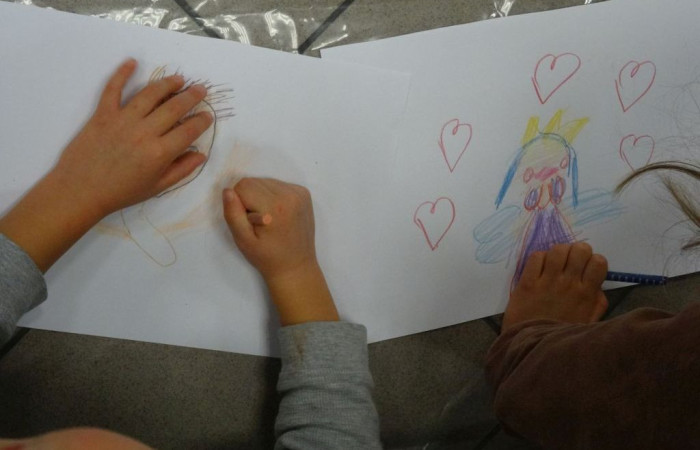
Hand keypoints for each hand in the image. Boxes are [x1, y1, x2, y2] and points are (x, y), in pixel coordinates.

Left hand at [0, 58, 212, 271]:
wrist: (80, 191)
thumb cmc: (121, 192)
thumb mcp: (156, 187)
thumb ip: (181, 170)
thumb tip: (200, 155)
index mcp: (160, 153)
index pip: (189, 131)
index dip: (201, 121)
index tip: (207, 115)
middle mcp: (145, 132)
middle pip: (174, 108)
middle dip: (191, 97)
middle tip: (201, 89)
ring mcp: (123, 120)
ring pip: (150, 94)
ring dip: (167, 84)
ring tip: (179, 79)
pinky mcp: (103, 114)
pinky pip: (113, 89)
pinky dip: (122, 73)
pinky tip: (132, 62)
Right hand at [223, 178, 338, 324]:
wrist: (296, 266)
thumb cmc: (267, 257)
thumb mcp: (243, 240)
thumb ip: (233, 214)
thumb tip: (228, 191)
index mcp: (274, 207)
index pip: (243, 186)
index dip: (239, 203)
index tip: (248, 221)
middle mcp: (290, 195)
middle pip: (254, 181)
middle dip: (250, 199)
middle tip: (258, 222)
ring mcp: (300, 193)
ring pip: (266, 181)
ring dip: (261, 196)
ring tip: (268, 219)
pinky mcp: (304, 193)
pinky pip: (278, 184)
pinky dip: (273, 196)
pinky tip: (278, 214)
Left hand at [502, 243, 608, 331]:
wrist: (532, 347)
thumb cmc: (561, 337)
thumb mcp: (589, 323)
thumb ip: (596, 303)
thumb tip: (596, 285)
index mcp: (586, 294)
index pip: (599, 261)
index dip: (593, 260)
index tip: (585, 268)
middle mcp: (569, 284)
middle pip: (579, 249)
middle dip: (577, 251)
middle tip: (570, 262)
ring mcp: (547, 281)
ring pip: (557, 249)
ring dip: (557, 253)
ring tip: (554, 263)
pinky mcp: (527, 282)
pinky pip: (536, 257)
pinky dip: (539, 258)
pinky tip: (538, 269)